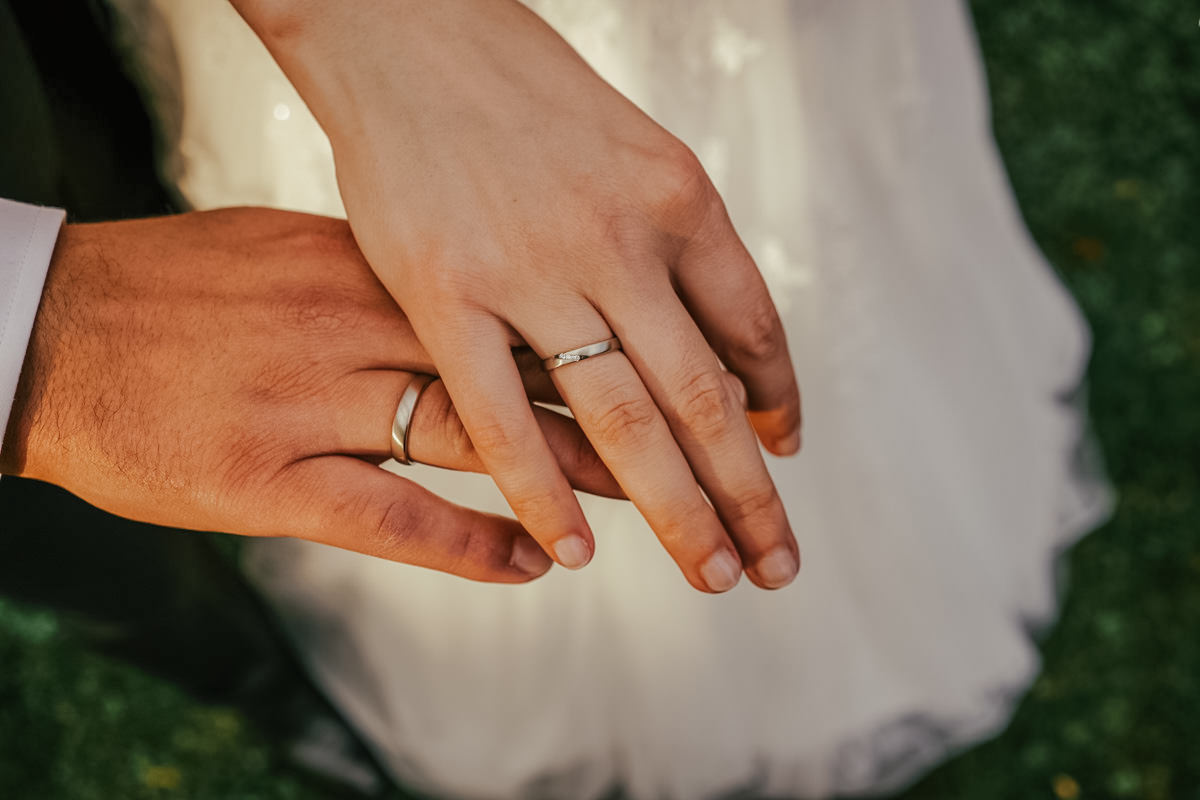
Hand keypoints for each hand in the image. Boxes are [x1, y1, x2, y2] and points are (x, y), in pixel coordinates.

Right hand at [0, 208, 620, 582]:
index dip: (592, 337)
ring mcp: (310, 403)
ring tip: (648, 505)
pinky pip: (393, 515)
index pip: (509, 304)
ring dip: (568, 475)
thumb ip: (384, 278)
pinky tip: (534, 559)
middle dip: (612, 408)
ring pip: (470, 439)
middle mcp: (351, 325)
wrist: (55, 331)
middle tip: (694, 443)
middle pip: (513, 369)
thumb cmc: (178, 289)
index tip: (661, 358)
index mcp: (363, 265)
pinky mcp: (266, 478)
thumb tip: (470, 299)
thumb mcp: (293, 250)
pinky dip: (470, 542)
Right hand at [236, 0, 802, 591]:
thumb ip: (676, 244)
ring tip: (713, 574)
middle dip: (748, 492)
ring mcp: (530, 268)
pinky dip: (544, 493)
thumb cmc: (522, 90)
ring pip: (624, 420)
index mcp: (678, 196)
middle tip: (777, 564)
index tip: (785, 452)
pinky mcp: (442, 294)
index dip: (776, 402)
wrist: (405, 28)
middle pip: (704, 395)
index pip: (753, 327)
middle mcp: (619, 238)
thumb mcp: (632, 150)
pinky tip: (574, 551)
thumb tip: (717, 335)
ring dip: (677, 509)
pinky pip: (502, 418)